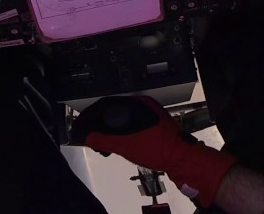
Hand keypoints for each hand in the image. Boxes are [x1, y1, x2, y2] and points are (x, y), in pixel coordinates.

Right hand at [70, 95, 235, 206]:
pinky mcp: (153, 124)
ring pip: (122, 117)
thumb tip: (86, 136)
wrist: (181, 159)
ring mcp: (150, 114)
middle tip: (88, 133)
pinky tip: (115, 141)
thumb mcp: (125, 145)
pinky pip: (130, 123)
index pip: (106, 104)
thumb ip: (103, 139)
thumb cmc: (157, 149)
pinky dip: (119, 130)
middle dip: (99, 122)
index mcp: (137, 104)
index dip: (91, 115)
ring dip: (109, 127)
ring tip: (100, 139)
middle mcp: (144, 105)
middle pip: (113, 109)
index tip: (82, 124)